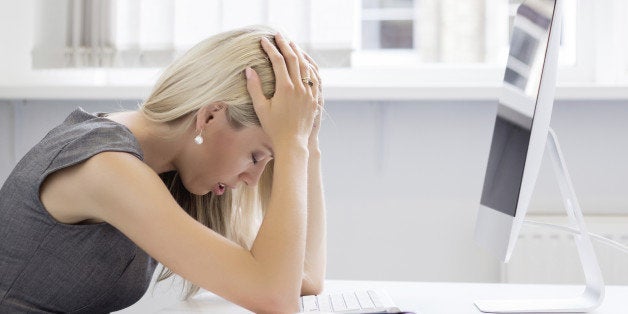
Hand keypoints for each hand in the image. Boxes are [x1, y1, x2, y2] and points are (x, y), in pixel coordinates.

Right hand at [246, 33, 318, 151]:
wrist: (292, 143)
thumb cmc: (273, 127)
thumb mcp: (260, 108)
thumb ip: (254, 87)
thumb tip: (249, 69)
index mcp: (285, 88)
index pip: (278, 61)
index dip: (270, 49)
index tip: (264, 40)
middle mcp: (299, 88)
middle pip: (293, 59)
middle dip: (285, 44)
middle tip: (278, 35)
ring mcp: (310, 92)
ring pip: (306, 66)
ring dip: (299, 52)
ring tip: (291, 44)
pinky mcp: (315, 98)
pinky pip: (315, 77)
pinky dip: (310, 65)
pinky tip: (305, 61)